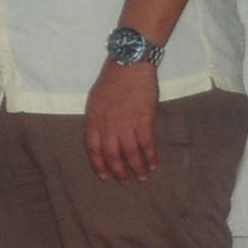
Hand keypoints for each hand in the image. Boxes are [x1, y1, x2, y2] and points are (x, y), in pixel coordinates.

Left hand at [84, 62, 159, 183]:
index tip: (104, 177)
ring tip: (142, 178)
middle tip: (126, 182)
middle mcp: (108, 126)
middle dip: (119, 172)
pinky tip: (153, 165)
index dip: (99, 165)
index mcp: (94, 121)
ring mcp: (126, 124)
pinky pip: (147, 145)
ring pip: (131, 154)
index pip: (93, 150)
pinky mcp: (144, 121)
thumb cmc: (112, 80)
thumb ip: (99, 120)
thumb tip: (105, 136)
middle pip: (112, 156)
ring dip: (137, 168)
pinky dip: (151, 157)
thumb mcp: (96, 101)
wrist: (129, 65)